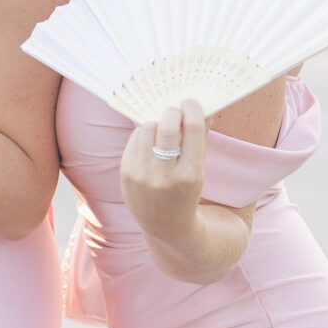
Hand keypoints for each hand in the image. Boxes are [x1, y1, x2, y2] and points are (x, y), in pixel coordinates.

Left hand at [119, 99, 207, 241]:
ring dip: (156, 124)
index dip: (192, 110)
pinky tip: (151, 141)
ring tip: (163, 130)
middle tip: (175, 109)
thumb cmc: (186, 192)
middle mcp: (164, 176)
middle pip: (167, 127)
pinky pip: (135, 139)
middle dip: (172, 112)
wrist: (165, 225)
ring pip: (147, 129)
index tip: (190, 102)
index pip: (192, 130)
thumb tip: (202, 107)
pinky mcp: (126, 173)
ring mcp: (142, 175)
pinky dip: (144, 135)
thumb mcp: (199, 170)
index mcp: (189, 175)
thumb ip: (200, 139)